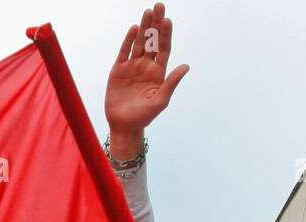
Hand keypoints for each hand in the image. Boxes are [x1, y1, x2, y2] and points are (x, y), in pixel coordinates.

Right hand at [105, 3, 188, 157]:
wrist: (124, 125)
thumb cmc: (144, 116)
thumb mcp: (160, 101)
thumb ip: (172, 83)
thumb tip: (186, 66)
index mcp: (158, 72)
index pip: (164, 48)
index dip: (166, 34)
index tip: (168, 20)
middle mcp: (146, 66)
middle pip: (152, 40)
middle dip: (156, 24)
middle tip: (159, 6)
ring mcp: (132, 66)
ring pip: (139, 42)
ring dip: (144, 27)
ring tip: (148, 11)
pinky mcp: (119, 70)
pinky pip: (124, 51)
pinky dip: (129, 40)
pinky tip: (135, 28)